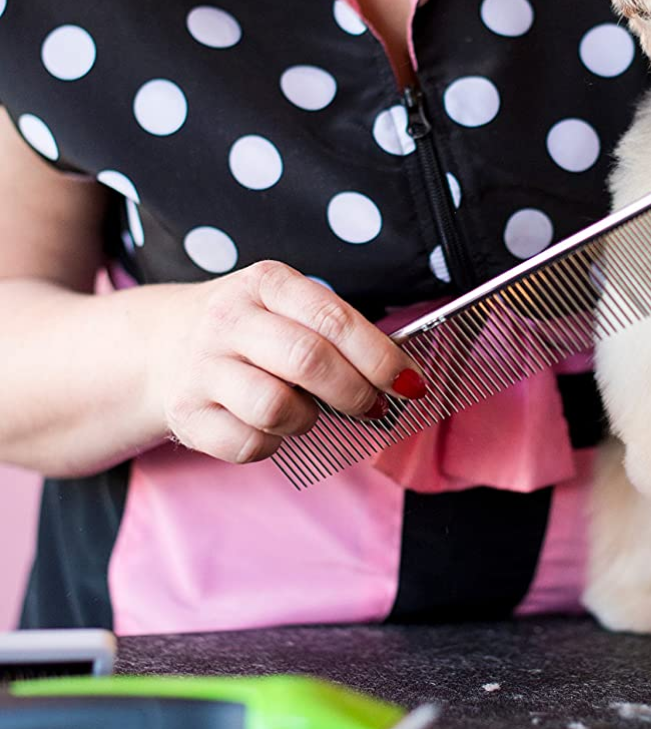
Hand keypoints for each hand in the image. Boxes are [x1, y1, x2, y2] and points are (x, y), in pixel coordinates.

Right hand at [145, 260, 426, 463]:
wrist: (161, 344)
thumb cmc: (252, 328)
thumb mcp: (288, 306)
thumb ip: (339, 331)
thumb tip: (404, 375)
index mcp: (266, 284)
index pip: (335, 320)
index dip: (381, 357)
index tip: (410, 382)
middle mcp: (229, 320)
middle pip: (308, 361)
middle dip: (355, 392)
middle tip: (373, 406)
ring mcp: (202, 367)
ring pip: (275, 407)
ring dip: (308, 419)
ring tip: (308, 411)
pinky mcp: (186, 415)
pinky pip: (247, 444)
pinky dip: (272, 444)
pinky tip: (271, 427)